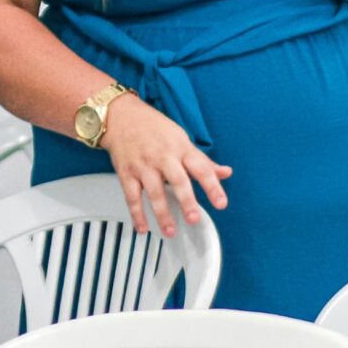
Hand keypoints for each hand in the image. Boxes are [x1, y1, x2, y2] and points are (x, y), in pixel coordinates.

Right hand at [101, 94, 231, 237]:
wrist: (121, 116)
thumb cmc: (154, 128)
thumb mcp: (182, 138)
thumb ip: (203, 161)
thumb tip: (226, 172)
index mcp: (181, 148)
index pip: (201, 168)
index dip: (212, 186)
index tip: (221, 203)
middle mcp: (163, 157)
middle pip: (177, 180)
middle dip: (186, 201)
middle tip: (194, 219)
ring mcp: (144, 166)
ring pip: (154, 192)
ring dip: (162, 213)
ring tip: (170, 231)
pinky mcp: (126, 173)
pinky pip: (132, 196)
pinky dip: (137, 214)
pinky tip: (143, 227)